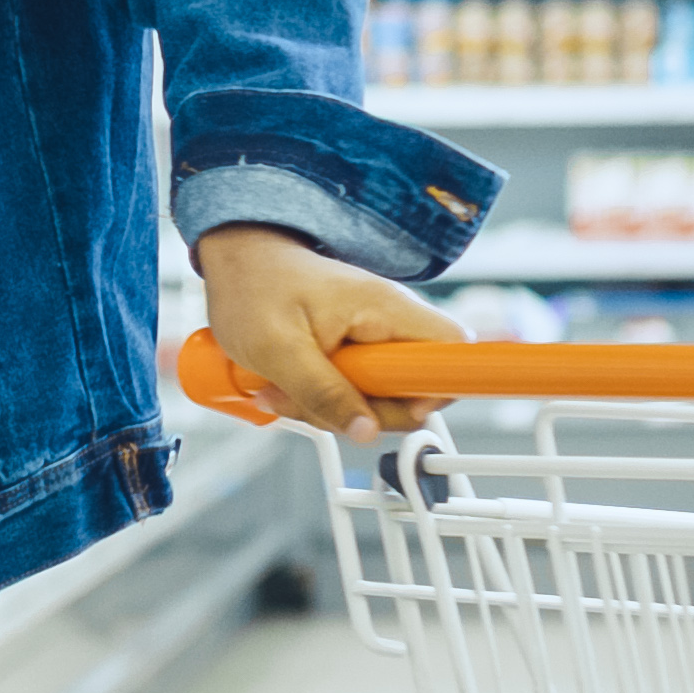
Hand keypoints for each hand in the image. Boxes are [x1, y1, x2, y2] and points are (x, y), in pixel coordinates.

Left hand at [193, 223, 464, 440]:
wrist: (239, 261)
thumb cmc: (254, 288)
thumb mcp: (278, 350)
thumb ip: (324, 394)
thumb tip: (366, 432)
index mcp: (385, 308)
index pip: (455, 349)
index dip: (440, 387)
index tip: (399, 406)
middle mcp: (390, 322)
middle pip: (416, 389)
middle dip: (365, 411)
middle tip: (312, 401)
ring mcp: (375, 338)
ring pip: (380, 398)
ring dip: (332, 407)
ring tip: (284, 387)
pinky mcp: (358, 351)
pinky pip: (357, 391)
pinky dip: (323, 398)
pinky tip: (288, 386)